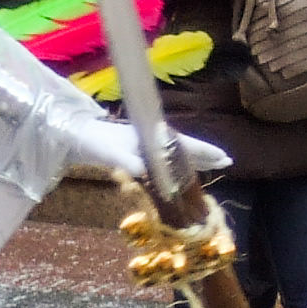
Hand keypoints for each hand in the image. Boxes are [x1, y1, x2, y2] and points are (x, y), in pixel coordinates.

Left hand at [66, 115, 227, 181]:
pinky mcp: (139, 149)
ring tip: (212, 164)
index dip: (205, 152)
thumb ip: (128, 162)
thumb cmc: (95, 143)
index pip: (185, 145)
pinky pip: (166, 156)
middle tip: (227, 162)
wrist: (79, 135)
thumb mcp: (111, 153)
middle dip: (206, 154)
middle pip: (186, 146)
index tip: (224, 158)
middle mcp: (153, 138)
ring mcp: (147, 143)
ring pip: (177, 151)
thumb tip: (144, 171)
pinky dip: (177, 163)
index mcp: (152, 137)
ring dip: (194, 158)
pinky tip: (179, 170)